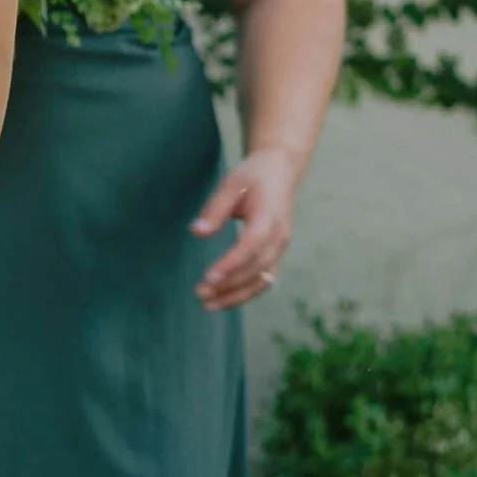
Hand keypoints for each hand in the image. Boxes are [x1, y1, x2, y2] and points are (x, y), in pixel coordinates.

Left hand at [192, 144, 296, 308]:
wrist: (280, 172)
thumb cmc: (253, 177)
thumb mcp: (231, 184)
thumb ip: (214, 209)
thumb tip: (197, 232)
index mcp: (269, 217)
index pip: (252, 245)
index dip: (232, 263)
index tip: (209, 277)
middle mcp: (279, 237)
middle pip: (257, 268)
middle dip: (230, 285)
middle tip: (200, 294)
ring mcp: (280, 248)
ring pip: (263, 280)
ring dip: (237, 295)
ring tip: (208, 305)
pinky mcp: (275, 254)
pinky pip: (264, 280)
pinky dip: (245, 293)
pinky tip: (223, 300)